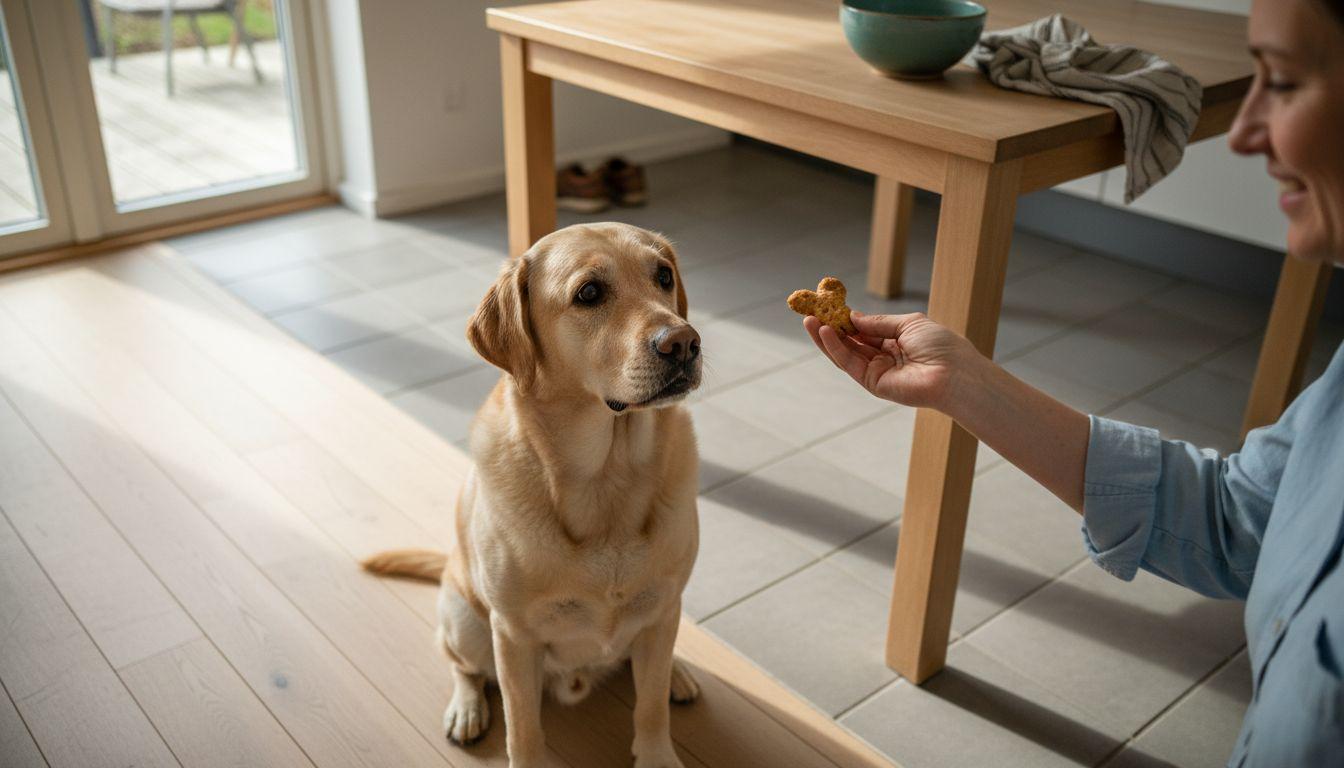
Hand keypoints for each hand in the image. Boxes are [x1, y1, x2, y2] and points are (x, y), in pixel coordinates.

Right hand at [803, 312, 979, 410]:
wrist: (955, 373)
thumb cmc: (941, 346)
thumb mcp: (908, 323)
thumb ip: (878, 322)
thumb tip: (853, 317)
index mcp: (895, 341)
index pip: (863, 330)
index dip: (844, 319)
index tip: (827, 305)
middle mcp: (884, 357)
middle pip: (849, 341)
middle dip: (829, 327)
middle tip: (810, 312)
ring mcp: (877, 371)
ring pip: (844, 353)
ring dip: (825, 338)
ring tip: (809, 320)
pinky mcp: (873, 383)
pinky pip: (849, 364)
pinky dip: (835, 348)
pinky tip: (824, 333)